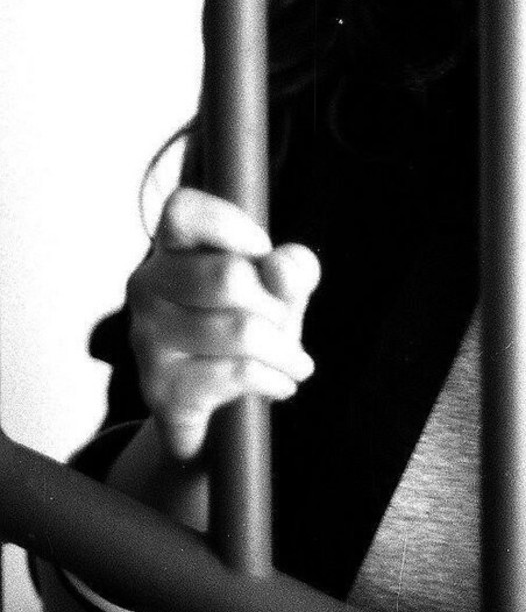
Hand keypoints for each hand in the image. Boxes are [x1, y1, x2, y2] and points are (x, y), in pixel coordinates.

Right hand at [127, 187, 319, 462]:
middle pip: (229, 277)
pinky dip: (276, 378)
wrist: (218, 402)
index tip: (259, 255)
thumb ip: (293, 267)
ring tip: (292, 360)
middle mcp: (146, 284)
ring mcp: (146, 336)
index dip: (235, 227)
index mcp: (171, 245)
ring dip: (285, 349)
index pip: (183, 209)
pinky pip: (239, 372)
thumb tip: (280, 271)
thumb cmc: (253, 322)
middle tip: (284, 322)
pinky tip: (280, 382)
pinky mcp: (159, 386)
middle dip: (276, 305)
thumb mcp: (283, 286)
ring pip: (241, 331)